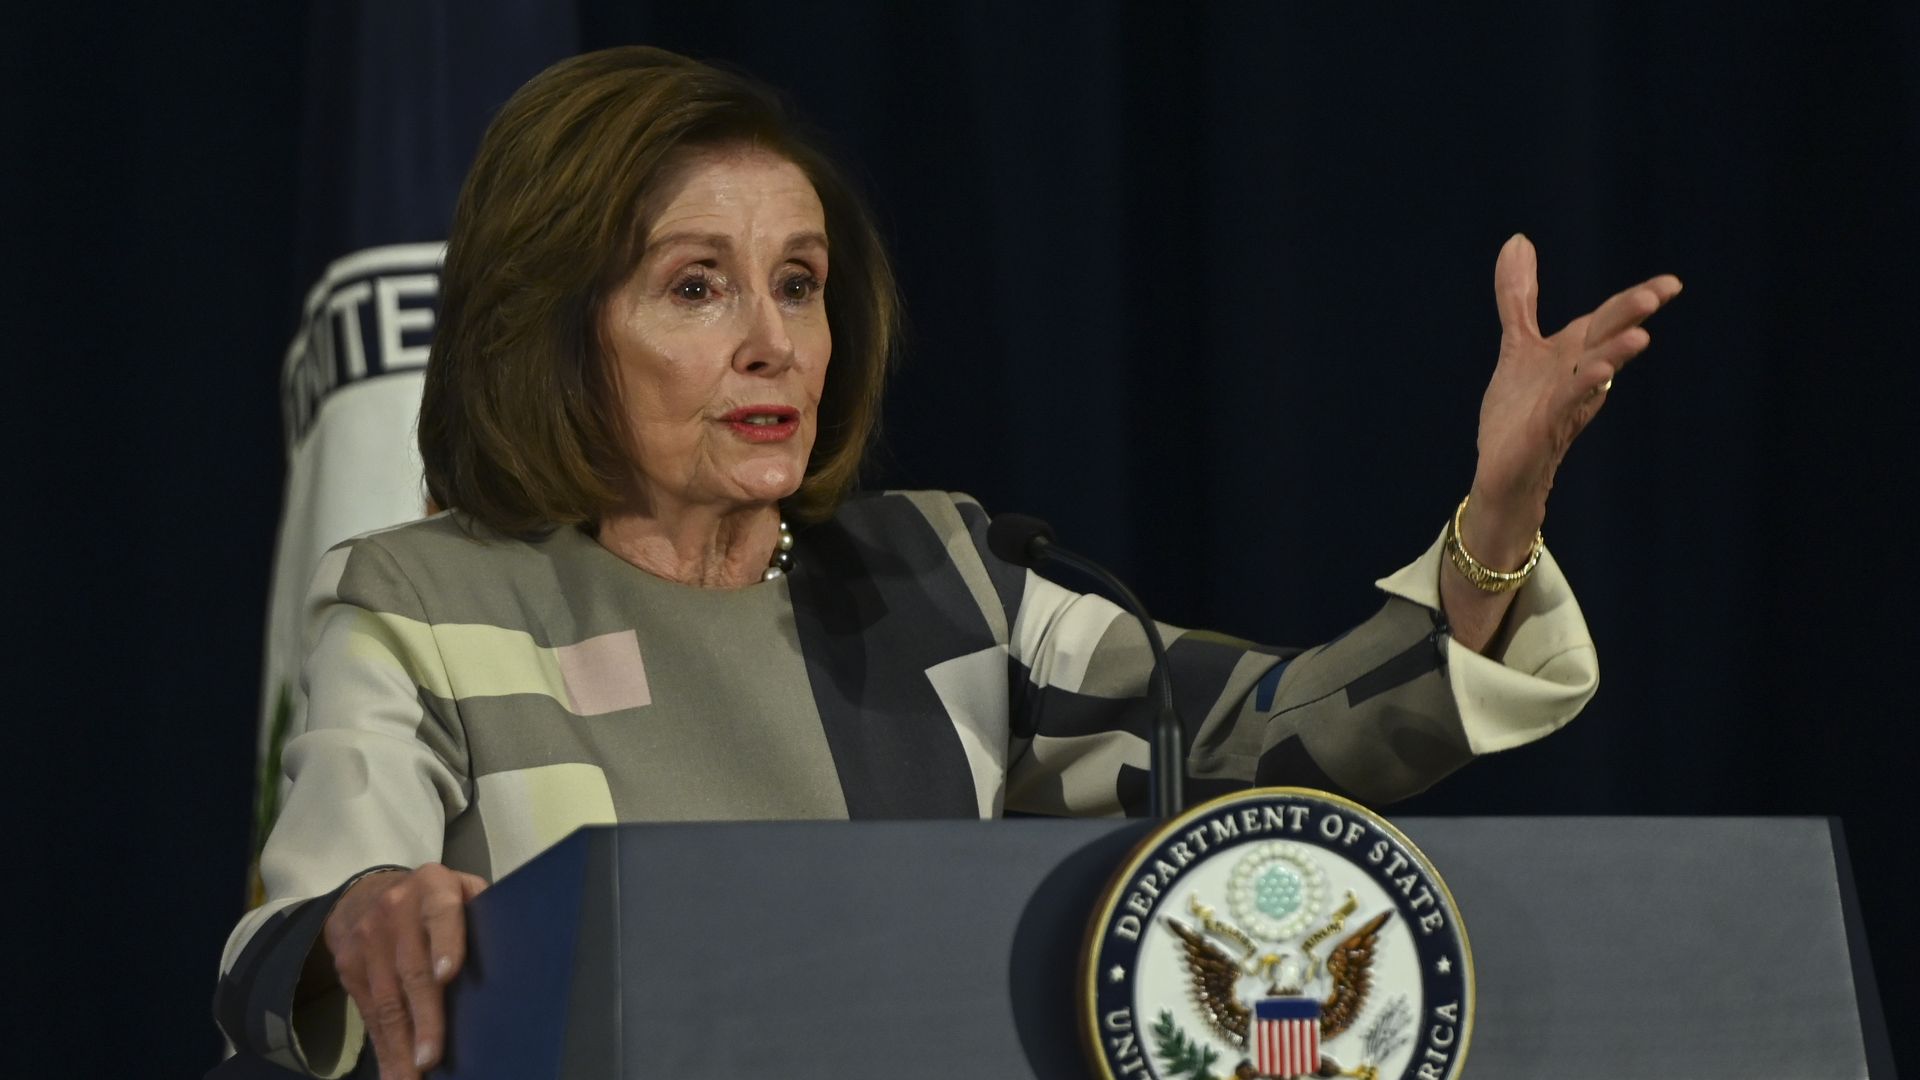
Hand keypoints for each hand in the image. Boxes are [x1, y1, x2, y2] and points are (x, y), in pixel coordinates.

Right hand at [323, 864, 487, 1079]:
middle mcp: (396, 911)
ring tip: (412, 1078)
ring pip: (386, 1000)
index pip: (442, 914)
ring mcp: (368, 940)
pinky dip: (383, 1047)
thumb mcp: (462, 890)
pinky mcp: (349, 966)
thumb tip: (517, 959)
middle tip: (432, 1058)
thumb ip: (483, 914)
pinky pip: (368, 1014)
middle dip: (424, 1018)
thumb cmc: (436, 901)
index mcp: (434, 886)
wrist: (366, 895)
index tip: (449, 976)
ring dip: (400, 1044)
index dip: (447, 943)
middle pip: (412, 970)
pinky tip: (394, 1072)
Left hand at [1469, 234, 1681, 559]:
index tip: (1672, 283)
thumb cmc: (1519, 411)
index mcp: (1575, 354)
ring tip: (1640, 337)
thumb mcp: (1518, 346)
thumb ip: (1520, 297)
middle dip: (1629, 317)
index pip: (1609, 320)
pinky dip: (1580, 389)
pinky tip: (1596, 375)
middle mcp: (1578, 376)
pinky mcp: (1545, 430)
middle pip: (1606, 340)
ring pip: (1593, 376)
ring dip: (1614, 356)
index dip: (1636, 300)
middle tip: (1658, 293)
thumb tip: (1518, 240)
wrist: (1503, 472)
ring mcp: (1564, 405)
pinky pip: (1566, 406)